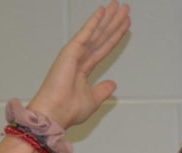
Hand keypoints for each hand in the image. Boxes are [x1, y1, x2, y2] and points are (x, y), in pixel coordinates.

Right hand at [27, 1, 130, 128]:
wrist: (56, 113)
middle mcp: (79, 58)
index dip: (114, 36)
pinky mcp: (70, 52)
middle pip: (102, 36)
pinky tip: (102, 11)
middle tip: (125, 8)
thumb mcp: (93, 100)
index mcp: (83, 69)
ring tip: (118, 6)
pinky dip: (94, 22)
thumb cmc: (68, 110)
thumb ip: (102, 90)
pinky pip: (85, 34)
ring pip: (96, 32)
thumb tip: (112, 84)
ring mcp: (75, 53)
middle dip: (113, 22)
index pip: (103, 48)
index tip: (125, 25)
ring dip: (108, 18)